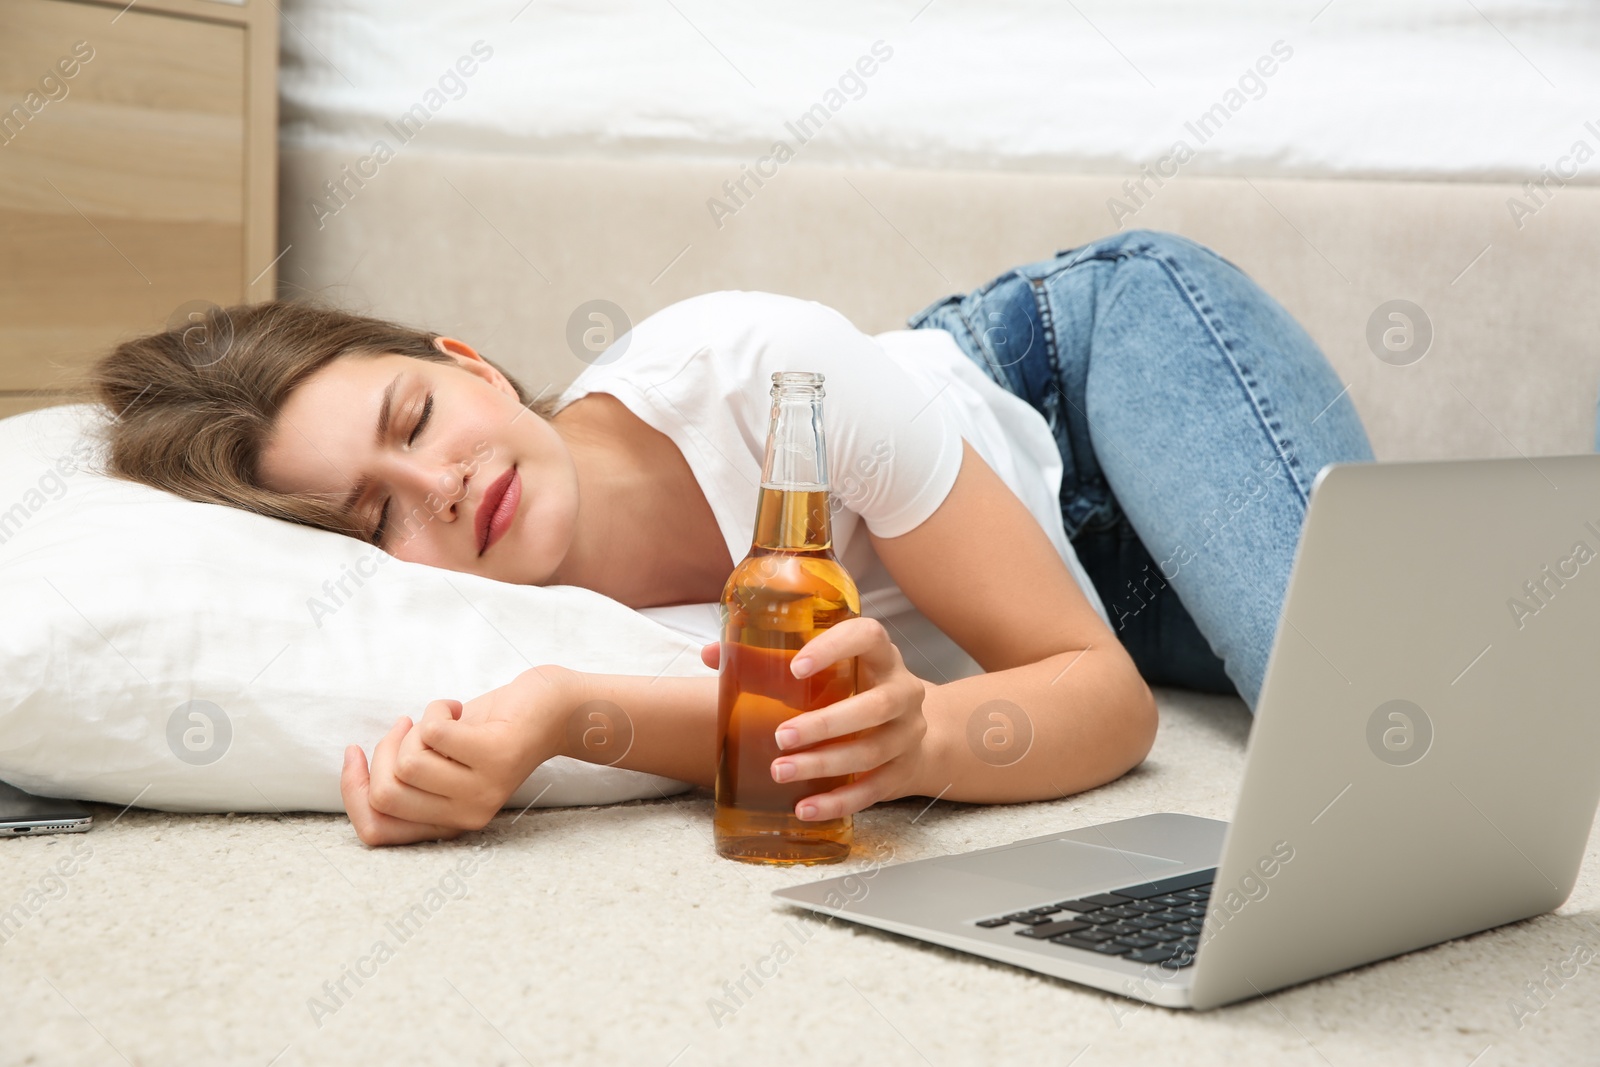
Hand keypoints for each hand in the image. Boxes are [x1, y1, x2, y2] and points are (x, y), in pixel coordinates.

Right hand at [341, 667, 572, 845]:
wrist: (551, 707)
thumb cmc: (488, 729)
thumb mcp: (439, 760)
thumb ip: (405, 776)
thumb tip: (354, 768)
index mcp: (448, 823)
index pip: (375, 831)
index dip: (352, 792)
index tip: (353, 751)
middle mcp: (466, 816)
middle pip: (385, 793)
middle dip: (385, 750)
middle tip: (411, 726)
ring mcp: (482, 790)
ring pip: (408, 762)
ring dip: (417, 727)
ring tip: (444, 719)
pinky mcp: (495, 758)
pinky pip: (432, 733)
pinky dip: (436, 709)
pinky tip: (458, 707)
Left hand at [700, 616, 928, 820]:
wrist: (906, 731)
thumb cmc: (852, 690)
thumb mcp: (824, 671)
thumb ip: (768, 661)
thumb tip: (711, 654)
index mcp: (881, 655)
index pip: (868, 636)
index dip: (835, 648)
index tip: (796, 667)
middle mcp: (903, 691)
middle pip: (876, 705)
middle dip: (826, 723)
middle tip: (782, 736)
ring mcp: (908, 734)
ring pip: (872, 751)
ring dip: (824, 764)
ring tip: (781, 771)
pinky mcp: (903, 771)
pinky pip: (872, 791)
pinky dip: (837, 801)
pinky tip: (804, 808)